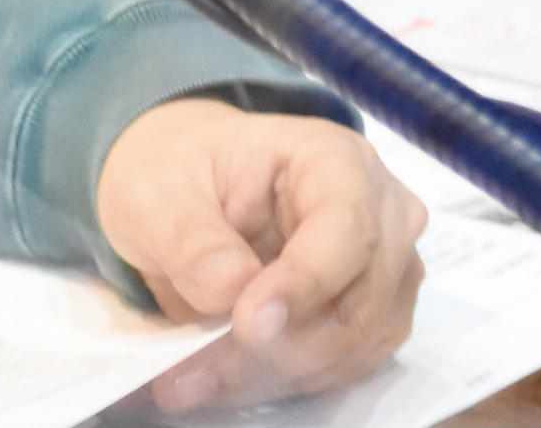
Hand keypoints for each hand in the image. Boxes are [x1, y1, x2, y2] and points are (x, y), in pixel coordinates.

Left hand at [95, 96, 427, 413]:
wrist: (183, 188)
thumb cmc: (178, 171)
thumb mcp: (156, 190)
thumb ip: (192, 238)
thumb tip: (233, 289)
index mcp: (334, 159)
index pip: (348, 227)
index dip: (305, 283)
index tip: (248, 324)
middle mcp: (381, 214)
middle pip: (360, 299)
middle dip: (280, 347)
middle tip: (197, 373)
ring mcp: (384, 270)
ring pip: (355, 344)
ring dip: (275, 374)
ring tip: (195, 380)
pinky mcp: (370, 318)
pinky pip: (343, 365)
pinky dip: (282, 381)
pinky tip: (223, 380)